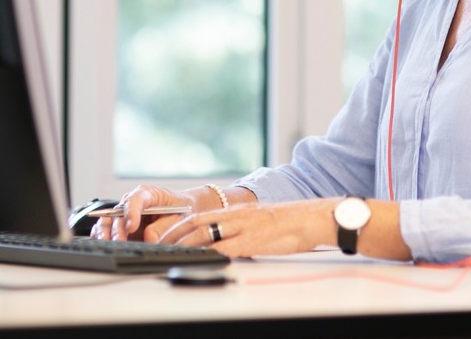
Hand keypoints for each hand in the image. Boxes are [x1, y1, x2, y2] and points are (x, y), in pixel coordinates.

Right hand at [90, 185, 196, 241]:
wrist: (184, 211)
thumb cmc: (181, 209)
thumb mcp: (178, 217)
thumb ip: (164, 226)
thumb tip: (150, 239)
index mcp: (147, 194)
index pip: (135, 199)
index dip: (131, 212)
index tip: (131, 226)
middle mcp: (133, 203)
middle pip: (119, 212)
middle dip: (117, 228)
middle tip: (119, 241)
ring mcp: (125, 215)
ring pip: (108, 220)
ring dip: (106, 233)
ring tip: (110, 245)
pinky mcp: (122, 227)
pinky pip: (106, 230)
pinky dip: (103, 237)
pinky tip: (105, 245)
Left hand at [156, 198, 338, 257]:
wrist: (310, 218)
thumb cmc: (287, 222)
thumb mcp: (257, 221)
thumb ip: (239, 229)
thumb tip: (225, 242)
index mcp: (235, 211)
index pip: (198, 216)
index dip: (178, 226)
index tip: (164, 236)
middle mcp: (235, 216)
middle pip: (196, 223)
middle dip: (175, 236)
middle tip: (160, 246)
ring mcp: (243, 227)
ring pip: (207, 233)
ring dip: (187, 245)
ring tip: (174, 253)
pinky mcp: (253, 240)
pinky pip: (227, 247)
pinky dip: (211, 253)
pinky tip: (202, 259)